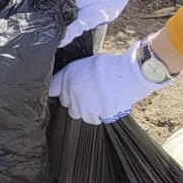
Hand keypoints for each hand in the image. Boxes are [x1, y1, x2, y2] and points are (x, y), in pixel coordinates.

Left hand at [48, 40, 169, 123]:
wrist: (129, 74)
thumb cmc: (111, 66)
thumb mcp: (87, 63)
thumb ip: (75, 75)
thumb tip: (70, 82)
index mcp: (68, 76)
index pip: (52, 89)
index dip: (57, 92)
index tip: (61, 93)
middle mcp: (71, 91)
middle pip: (66, 104)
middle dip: (75, 100)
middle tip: (89, 94)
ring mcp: (82, 105)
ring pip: (78, 114)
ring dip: (86, 109)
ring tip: (99, 99)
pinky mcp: (95, 115)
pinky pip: (93, 119)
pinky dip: (98, 115)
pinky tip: (106, 105)